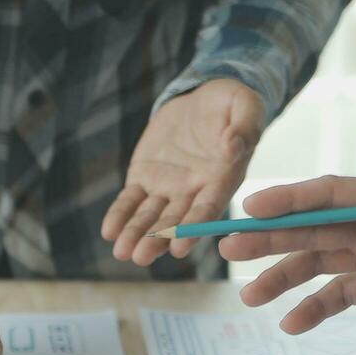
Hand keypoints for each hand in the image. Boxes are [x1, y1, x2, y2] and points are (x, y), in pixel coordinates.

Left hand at [101, 78, 264, 264]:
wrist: (201, 98)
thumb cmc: (230, 103)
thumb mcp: (245, 105)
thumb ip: (245, 127)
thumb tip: (234, 146)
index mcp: (223, 179)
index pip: (207, 209)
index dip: (193, 228)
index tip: (179, 247)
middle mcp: (195, 191)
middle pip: (175, 221)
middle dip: (158, 239)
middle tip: (141, 256)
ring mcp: (168, 188)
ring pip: (150, 216)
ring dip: (136, 234)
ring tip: (122, 252)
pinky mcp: (145, 178)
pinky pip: (130, 200)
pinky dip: (120, 215)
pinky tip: (109, 231)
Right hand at [222, 175, 355, 332]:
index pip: (326, 195)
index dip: (287, 201)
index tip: (247, 209)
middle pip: (309, 229)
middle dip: (268, 239)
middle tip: (225, 248)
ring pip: (316, 264)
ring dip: (282, 278)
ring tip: (248, 297)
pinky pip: (339, 296)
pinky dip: (313, 309)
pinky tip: (290, 324)